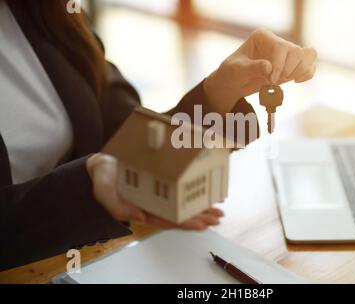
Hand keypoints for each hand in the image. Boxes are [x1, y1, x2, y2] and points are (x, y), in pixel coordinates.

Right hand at [86, 154, 223, 230]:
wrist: (103, 163)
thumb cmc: (104, 177)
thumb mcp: (104, 191)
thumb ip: (117, 206)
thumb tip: (140, 218)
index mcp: (141, 209)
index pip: (166, 219)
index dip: (184, 223)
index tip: (201, 224)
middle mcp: (152, 203)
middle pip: (179, 213)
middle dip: (199, 216)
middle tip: (217, 217)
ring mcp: (158, 193)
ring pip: (182, 203)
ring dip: (201, 208)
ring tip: (218, 210)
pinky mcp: (161, 182)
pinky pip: (180, 190)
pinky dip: (194, 192)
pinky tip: (207, 194)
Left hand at [204, 28, 316, 113]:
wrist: (234, 83)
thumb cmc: (232, 73)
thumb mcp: (236, 71)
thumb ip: (252, 68)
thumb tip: (269, 67)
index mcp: (262, 36)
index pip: (281, 47)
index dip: (280, 65)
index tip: (270, 79)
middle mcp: (277, 41)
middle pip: (297, 52)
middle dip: (289, 70)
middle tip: (273, 81)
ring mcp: (286, 53)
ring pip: (308, 56)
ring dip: (299, 71)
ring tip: (284, 81)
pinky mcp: (291, 65)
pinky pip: (309, 66)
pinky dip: (306, 75)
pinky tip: (295, 82)